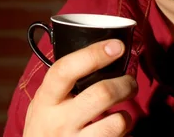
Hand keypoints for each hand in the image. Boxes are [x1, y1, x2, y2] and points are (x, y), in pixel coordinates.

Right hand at [23, 39, 137, 135]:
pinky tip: (115, 134)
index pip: (66, 70)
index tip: (115, 46)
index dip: (93, 54)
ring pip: (117, 122)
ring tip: (123, 115)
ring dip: (127, 116)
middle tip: (129, 82)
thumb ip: (60, 84)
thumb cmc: (44, 128)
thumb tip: (94, 53)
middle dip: (124, 84)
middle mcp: (59, 121)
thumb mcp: (43, 103)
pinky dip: (124, 135)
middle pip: (101, 94)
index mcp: (46, 99)